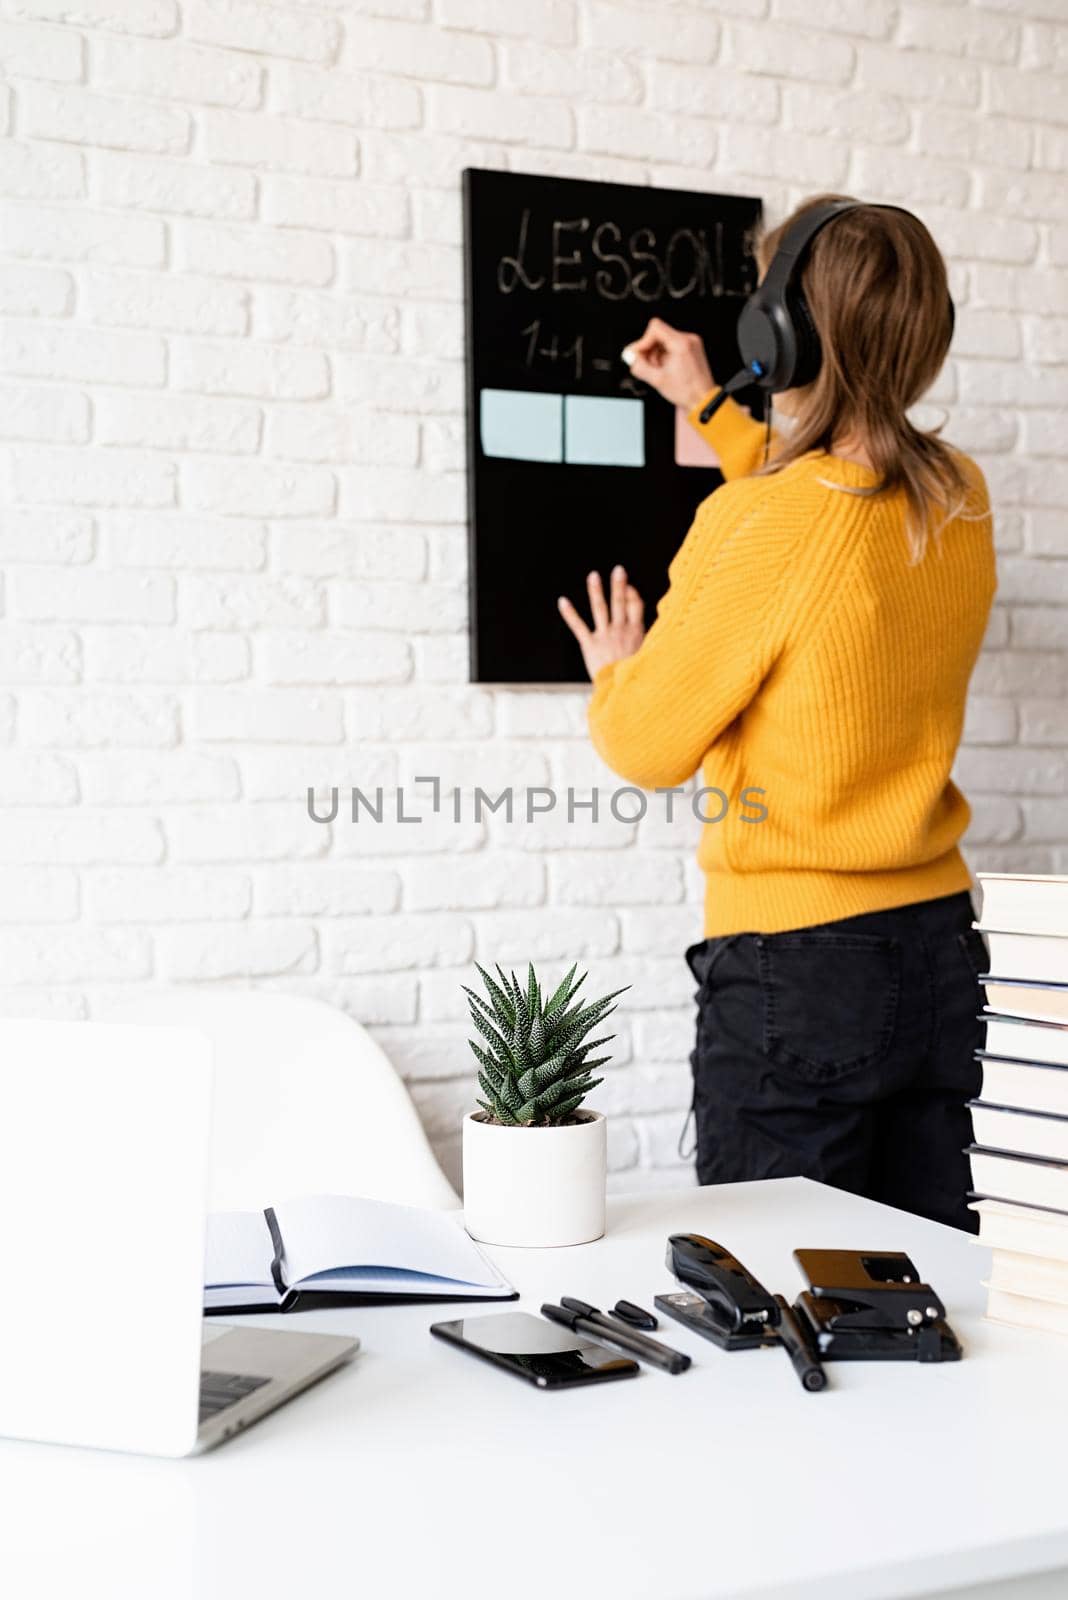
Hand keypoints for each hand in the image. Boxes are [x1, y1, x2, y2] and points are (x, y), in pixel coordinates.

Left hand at [558, 566, 644, 681]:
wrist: (624, 691)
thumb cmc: (638, 678)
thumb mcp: (651, 657)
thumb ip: (652, 643)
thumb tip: (664, 636)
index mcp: (636, 632)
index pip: (635, 606)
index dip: (632, 594)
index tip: (629, 588)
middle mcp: (620, 630)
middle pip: (620, 602)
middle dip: (619, 585)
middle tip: (618, 570)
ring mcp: (604, 636)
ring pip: (600, 608)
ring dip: (596, 591)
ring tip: (593, 576)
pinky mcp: (590, 645)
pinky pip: (578, 626)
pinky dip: (569, 613)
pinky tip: (562, 601)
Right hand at [623, 317, 713, 410]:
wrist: (702, 400)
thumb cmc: (687, 392)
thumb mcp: (657, 380)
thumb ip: (640, 366)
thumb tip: (630, 357)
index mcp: (681, 344)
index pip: (655, 328)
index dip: (643, 341)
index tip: (637, 353)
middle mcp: (688, 340)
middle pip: (659, 334)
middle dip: (649, 350)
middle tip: (646, 365)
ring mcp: (691, 343)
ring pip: (664, 340)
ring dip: (656, 354)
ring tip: (659, 370)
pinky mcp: (691, 348)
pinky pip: (672, 345)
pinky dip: (664, 356)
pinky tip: (665, 369)